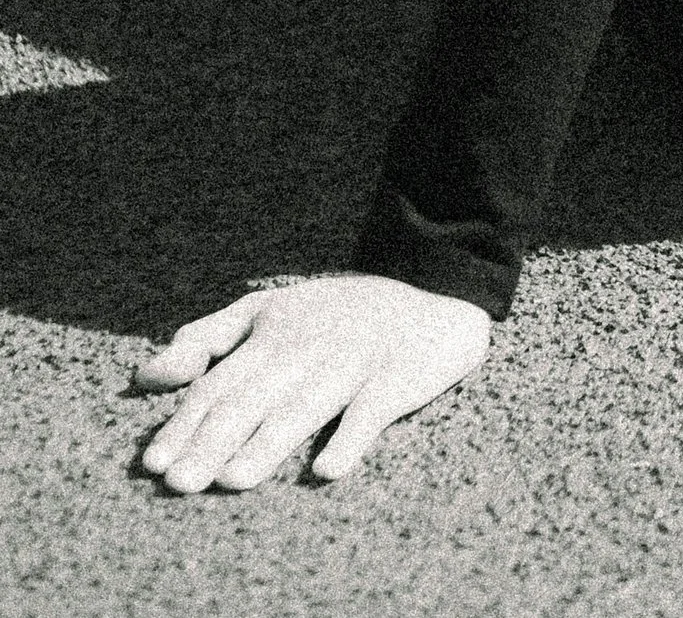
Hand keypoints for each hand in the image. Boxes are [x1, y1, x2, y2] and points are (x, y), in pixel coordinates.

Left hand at [131, 274, 491, 491]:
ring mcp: (353, 363)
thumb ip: (208, 337)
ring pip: (303, 407)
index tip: (154, 463)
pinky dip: (350, 439)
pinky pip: (371, 411)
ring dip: (268, 444)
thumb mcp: (270, 309)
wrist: (434, 299)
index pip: (219, 382)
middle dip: (214, 440)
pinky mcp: (396, 379)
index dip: (184, 423)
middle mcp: (307, 348)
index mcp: (272, 335)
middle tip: (181, 483)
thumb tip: (147, 376)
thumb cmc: (338, 315)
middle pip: (253, 399)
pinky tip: (327, 469)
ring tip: (234, 481)